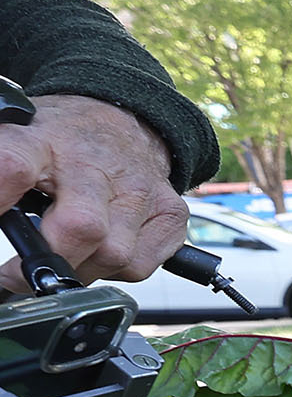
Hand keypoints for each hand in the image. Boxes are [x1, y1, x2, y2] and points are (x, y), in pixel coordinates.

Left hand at [0, 95, 188, 293]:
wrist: (123, 123)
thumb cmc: (61, 142)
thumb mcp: (19, 143)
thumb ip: (3, 174)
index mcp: (43, 142)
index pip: (14, 166)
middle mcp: (95, 166)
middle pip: (81, 227)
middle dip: (49, 260)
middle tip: (19, 273)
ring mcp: (139, 191)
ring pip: (112, 255)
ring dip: (79, 269)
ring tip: (62, 257)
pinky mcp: (170, 213)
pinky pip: (138, 266)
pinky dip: (113, 270)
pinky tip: (99, 251)